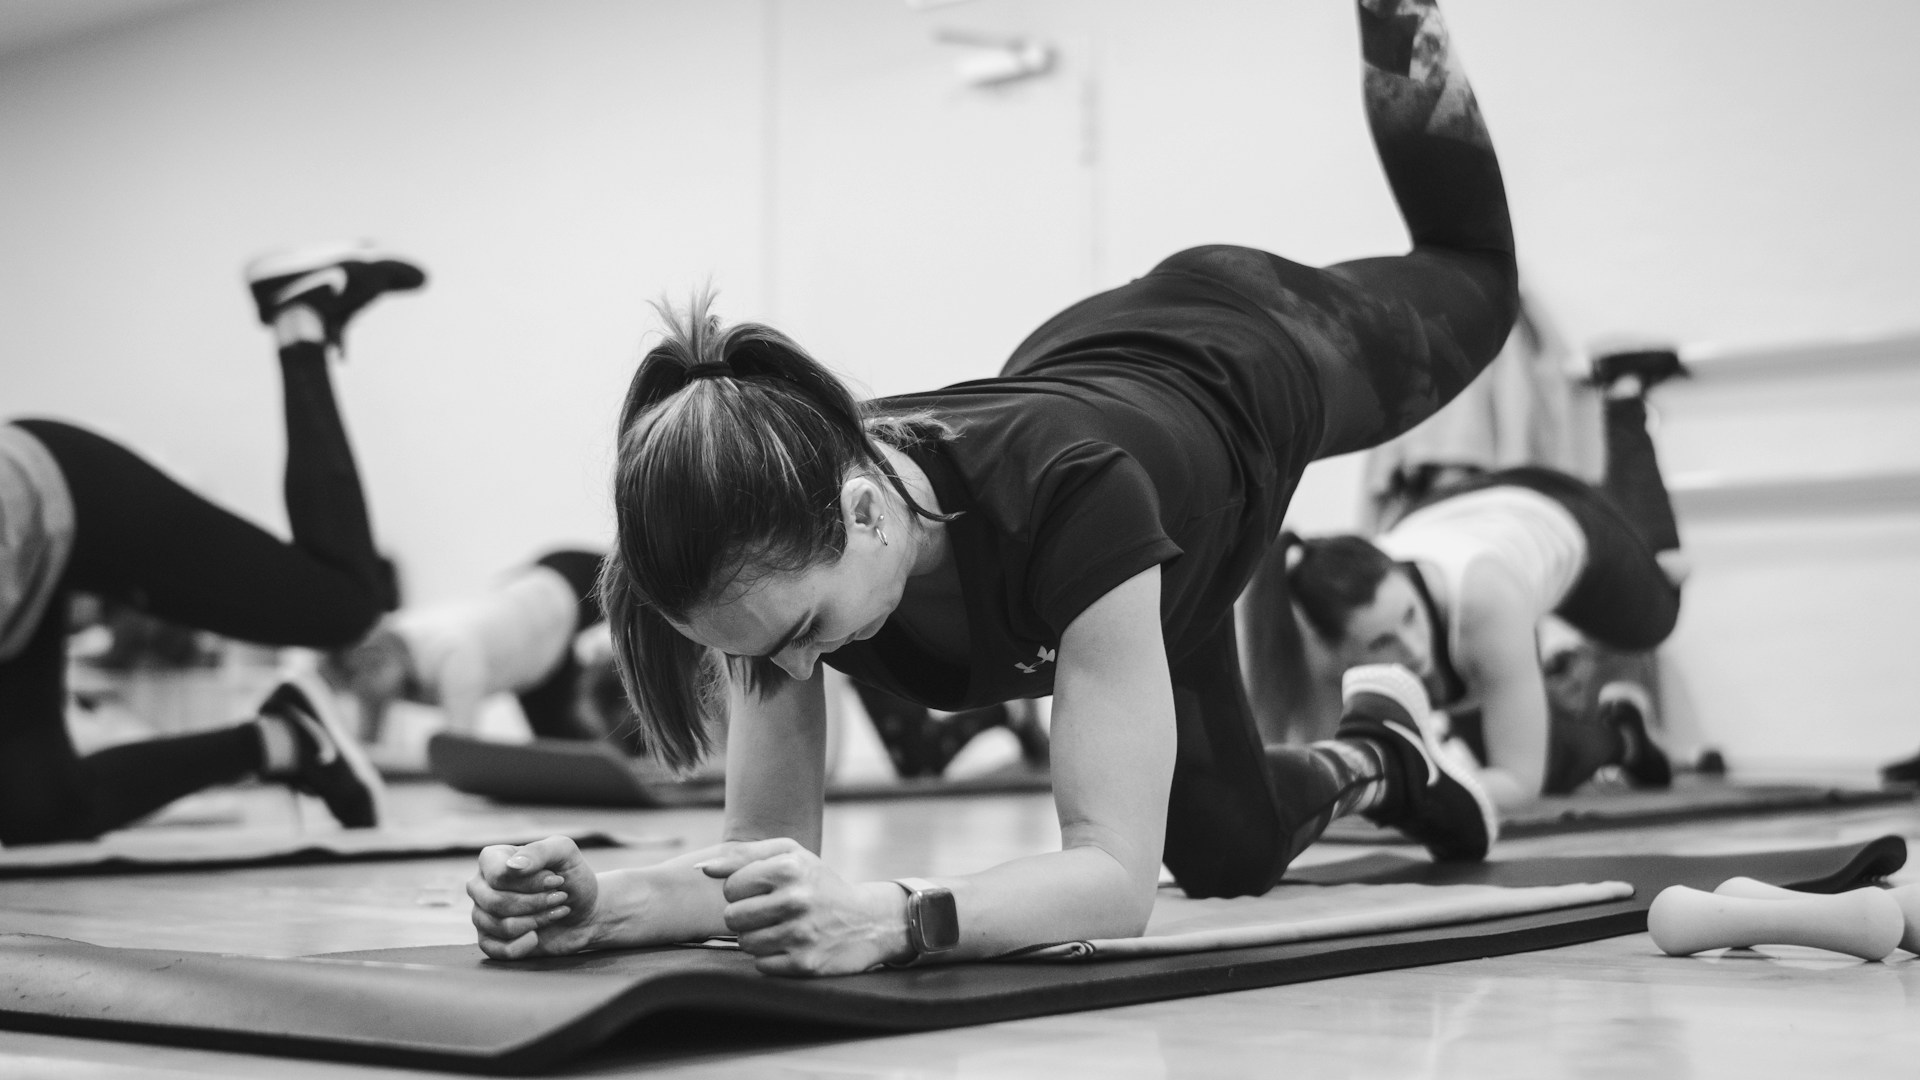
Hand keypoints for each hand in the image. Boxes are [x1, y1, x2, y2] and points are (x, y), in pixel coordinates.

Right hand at [468, 835, 601, 959]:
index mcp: (492, 859)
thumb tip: (511, 866)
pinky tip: (537, 935)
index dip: (531, 883)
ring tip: (554, 911)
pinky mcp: (490, 940)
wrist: (586, 912)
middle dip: (535, 904)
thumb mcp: (564, 853)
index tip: (557, 880)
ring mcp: (482, 914)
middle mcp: (480, 886)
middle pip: (495, 902)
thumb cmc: (572, 877)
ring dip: (535, 921)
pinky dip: (523, 945)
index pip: (497, 876)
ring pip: (499, 926)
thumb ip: (539, 852)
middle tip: (560, 898)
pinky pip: (495, 950)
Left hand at [698, 838, 909, 975]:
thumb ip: (742, 857)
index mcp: (789, 868)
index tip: (763, 891)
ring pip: (745, 943)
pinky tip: (791, 945)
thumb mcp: (789, 856)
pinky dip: (771, 958)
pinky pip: (761, 965)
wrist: (868, 920)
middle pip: (732, 917)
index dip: (742, 890)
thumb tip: (701, 868)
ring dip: (757, 938)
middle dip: (745, 916)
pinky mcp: (805, 964)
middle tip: (768, 912)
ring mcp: (801, 934)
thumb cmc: (818, 883)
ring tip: (780, 928)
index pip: (731, 887)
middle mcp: (796, 899)